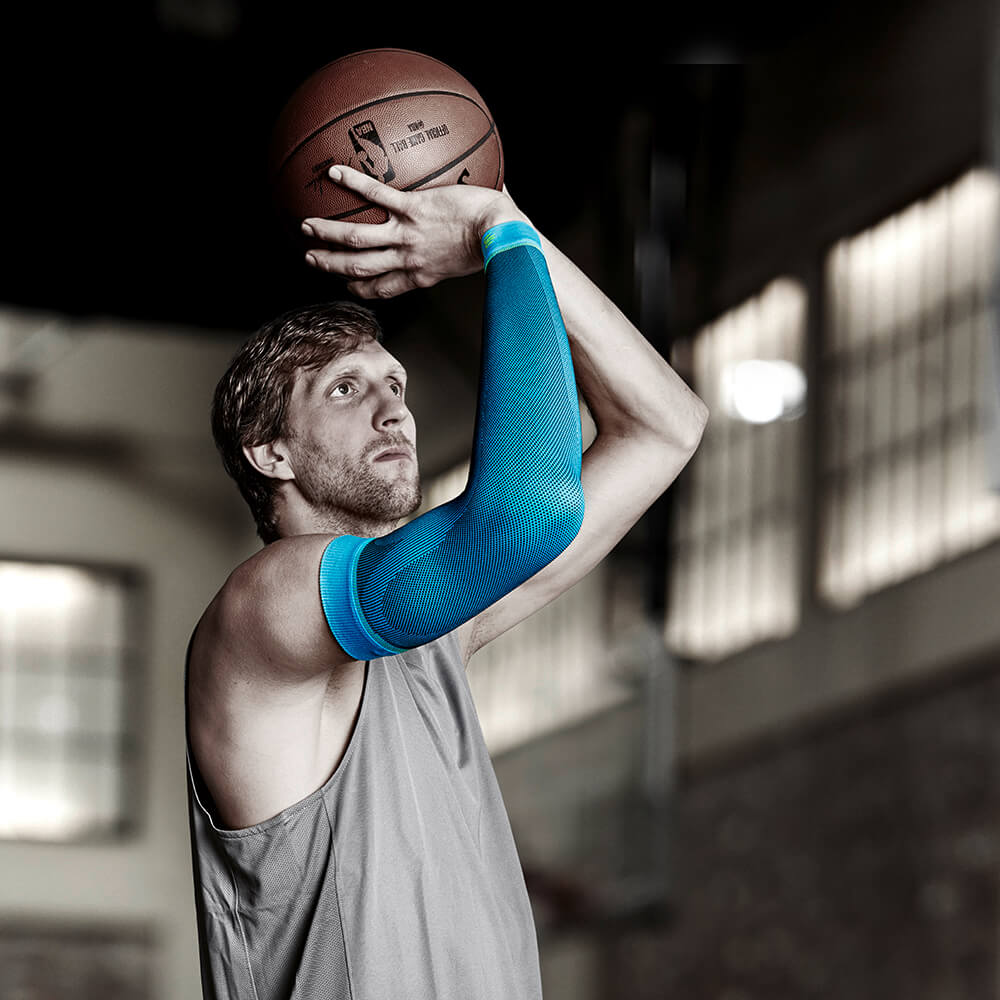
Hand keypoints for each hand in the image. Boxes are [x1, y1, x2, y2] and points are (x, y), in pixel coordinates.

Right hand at [302, 165, 527, 298]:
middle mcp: (408, 258)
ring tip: (306, 226)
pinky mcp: (414, 209)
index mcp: (420, 275)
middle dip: (331, 265)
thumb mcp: (472, 259)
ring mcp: (408, 234)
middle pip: (359, 268)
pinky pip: (377, 195)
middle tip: (310, 258)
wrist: (500, 234)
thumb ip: (463, 252)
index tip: (346, 285)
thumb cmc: (496, 245)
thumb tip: (474, 235)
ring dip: (328, 233)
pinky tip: (334, 173)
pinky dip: (353, 184)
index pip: (382, 288)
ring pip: (357, 238)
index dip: (360, 289)